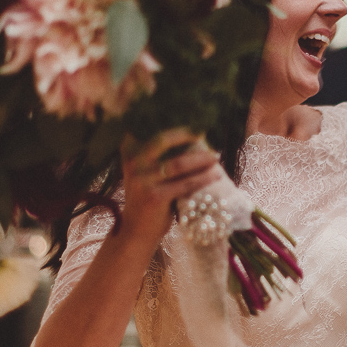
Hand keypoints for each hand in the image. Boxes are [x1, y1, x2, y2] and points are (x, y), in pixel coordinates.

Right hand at [120, 128, 223, 242]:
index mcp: (130, 152)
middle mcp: (133, 163)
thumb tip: (192, 133)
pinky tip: (216, 175)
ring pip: (178, 163)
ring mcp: (143, 180)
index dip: (168, 120)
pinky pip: (185, 184)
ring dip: (201, 159)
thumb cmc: (147, 196)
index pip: (148, 129)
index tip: (188, 116)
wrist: (136, 230)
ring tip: (216, 156)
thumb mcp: (144, 171)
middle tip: (203, 132)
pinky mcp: (155, 197)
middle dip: (186, 134)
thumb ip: (158, 154)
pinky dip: (203, 178)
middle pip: (162, 140)